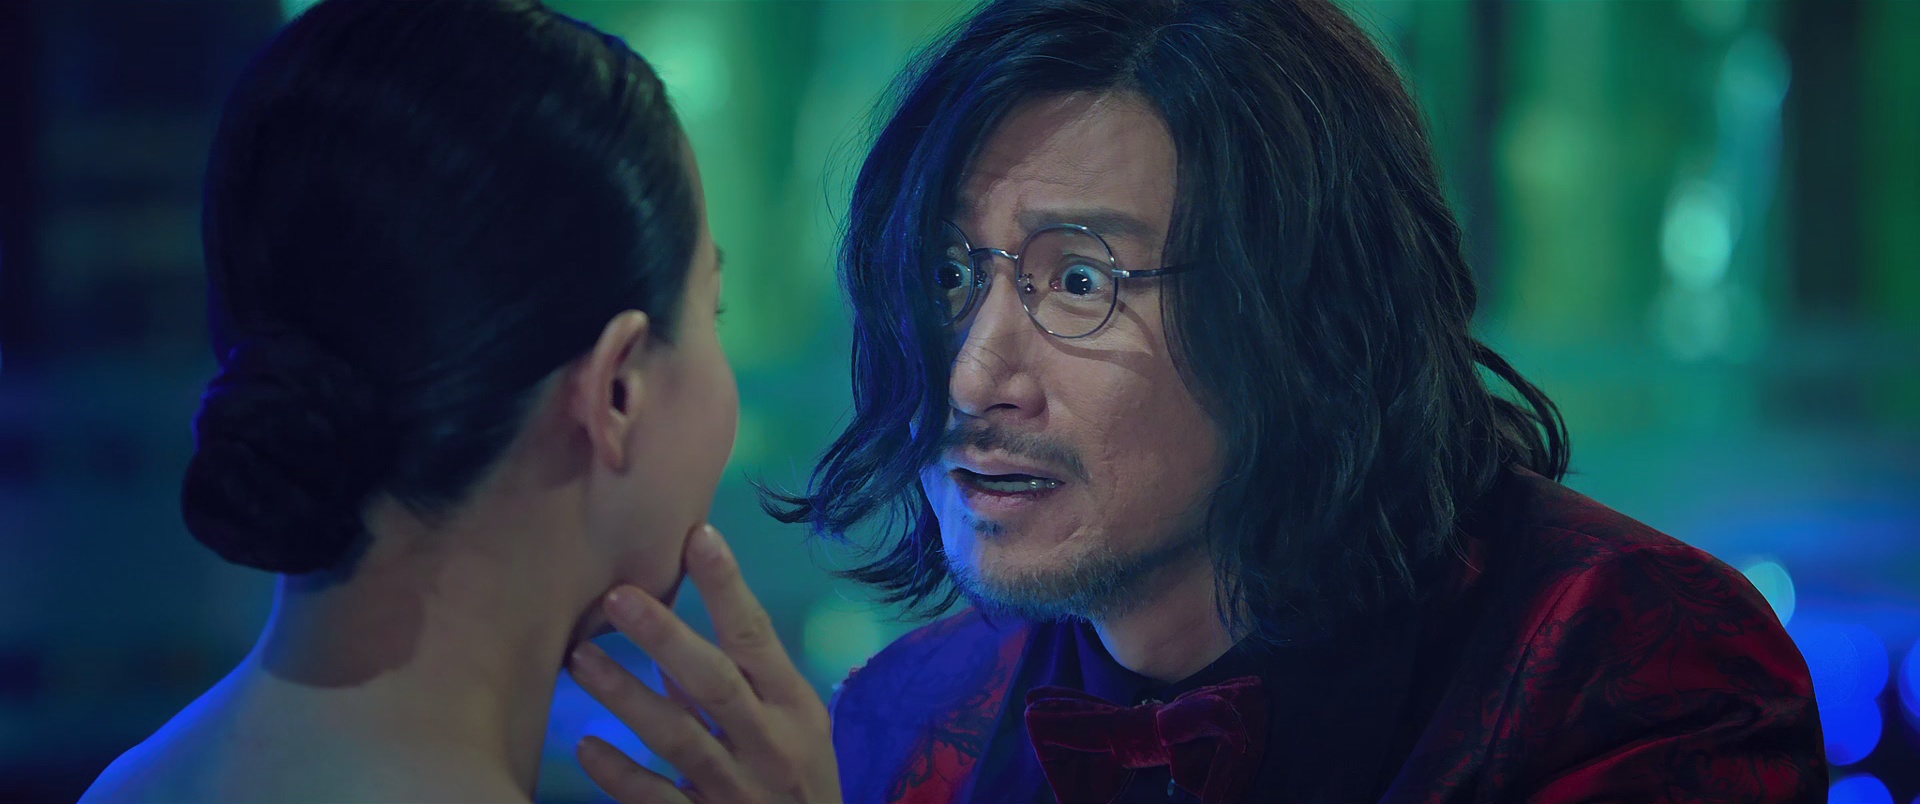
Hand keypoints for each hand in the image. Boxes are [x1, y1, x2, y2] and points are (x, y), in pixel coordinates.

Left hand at [566, 524, 839, 803]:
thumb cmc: (800, 780)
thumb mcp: (792, 728)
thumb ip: (740, 688)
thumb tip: (671, 644)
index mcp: (794, 707)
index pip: (757, 639)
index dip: (728, 588)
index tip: (697, 536)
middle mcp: (769, 744)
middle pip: (714, 684)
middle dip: (667, 637)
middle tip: (617, 595)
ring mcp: (737, 790)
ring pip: (679, 738)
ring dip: (627, 696)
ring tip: (580, 659)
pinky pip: (658, 800)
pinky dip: (622, 775)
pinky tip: (588, 747)